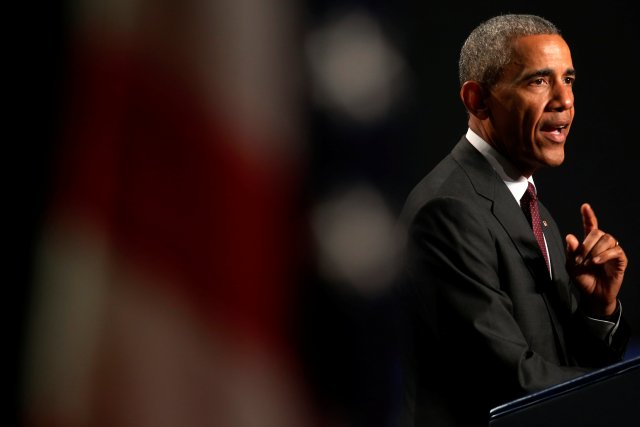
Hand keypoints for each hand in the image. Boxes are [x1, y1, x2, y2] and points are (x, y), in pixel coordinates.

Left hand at [565, 203, 626, 317]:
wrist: (592, 295)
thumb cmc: (583, 279)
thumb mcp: (571, 265)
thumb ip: (571, 251)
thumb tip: (570, 236)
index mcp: (589, 243)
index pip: (590, 226)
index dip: (588, 216)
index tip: (585, 206)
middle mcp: (602, 245)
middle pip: (598, 232)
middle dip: (586, 244)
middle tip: (579, 258)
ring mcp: (612, 251)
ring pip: (607, 239)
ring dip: (594, 250)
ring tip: (587, 263)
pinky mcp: (620, 260)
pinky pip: (615, 251)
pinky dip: (603, 255)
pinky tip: (595, 262)